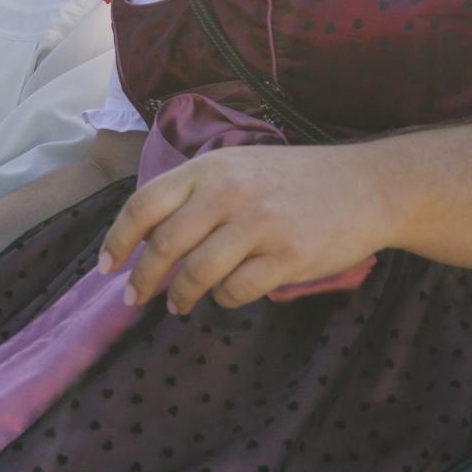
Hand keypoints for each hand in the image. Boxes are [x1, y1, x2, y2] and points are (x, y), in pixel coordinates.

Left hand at [98, 144, 388, 313]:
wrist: (365, 186)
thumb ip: (194, 194)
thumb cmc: (292, 181)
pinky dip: (224, 300)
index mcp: (209, 167)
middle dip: (143, 278)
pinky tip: (226, 295)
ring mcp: (260, 224)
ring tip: (180, 304)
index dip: (118, 239)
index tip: (106, 266)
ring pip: (197, 274)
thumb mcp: (237, 167)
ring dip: (182, 296)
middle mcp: (229, 192)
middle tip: (135, 298)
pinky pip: (236, 291)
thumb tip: (143, 238)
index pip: (144, 204)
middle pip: (165, 245)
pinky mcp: (287, 256)